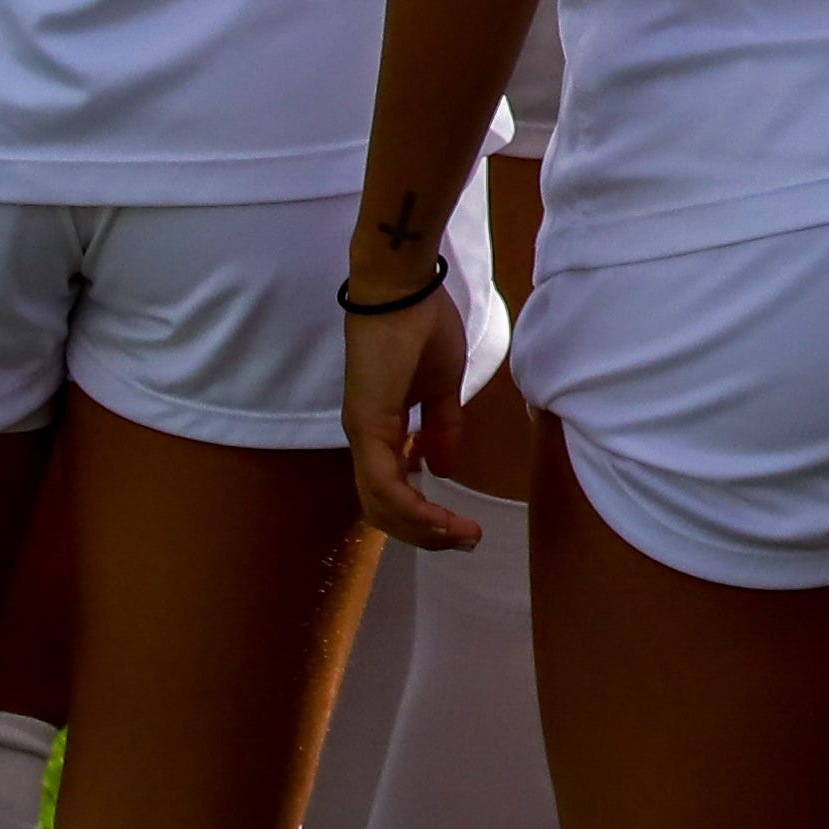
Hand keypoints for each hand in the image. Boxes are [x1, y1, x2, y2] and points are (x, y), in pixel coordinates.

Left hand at [343, 262, 484, 551]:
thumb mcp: (443, 386)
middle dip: (426, 533)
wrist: (403, 289)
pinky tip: (440, 517)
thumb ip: (442, 428)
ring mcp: (362, 433)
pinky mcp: (367, 424)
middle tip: (465, 540)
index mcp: (381, 430)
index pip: (393, 492)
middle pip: (384, 510)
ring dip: (421, 528)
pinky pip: (384, 482)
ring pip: (381, 505)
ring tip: (460, 534)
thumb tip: (443, 470)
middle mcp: (364, 439)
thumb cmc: (423, 326)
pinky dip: (412, 507)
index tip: (464, 527)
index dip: (426, 517)